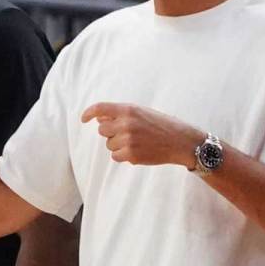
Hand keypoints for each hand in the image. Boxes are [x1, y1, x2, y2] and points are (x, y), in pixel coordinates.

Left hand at [80, 102, 204, 167]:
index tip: (84, 119)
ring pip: (109, 144)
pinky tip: (138, 151)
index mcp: (128, 110)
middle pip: (102, 130)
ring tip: (137, 142)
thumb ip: (121, 114)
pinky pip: (116, 156)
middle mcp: (126, 124)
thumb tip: (99, 119)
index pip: (100, 108)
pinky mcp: (131, 155)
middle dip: (111, 132)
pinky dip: (123, 155)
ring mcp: (128, 140)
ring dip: (118, 145)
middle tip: (127, 133)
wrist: (180, 141)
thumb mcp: (142, 112)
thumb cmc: (161, 125)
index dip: (88, 113)